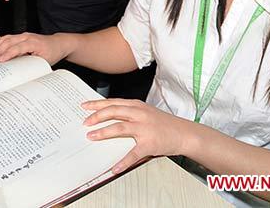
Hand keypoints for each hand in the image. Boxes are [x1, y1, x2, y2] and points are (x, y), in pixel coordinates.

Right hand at [0, 33, 72, 65]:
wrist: (58, 44)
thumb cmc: (53, 52)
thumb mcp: (45, 62)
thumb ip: (33, 67)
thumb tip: (23, 77)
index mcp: (34, 42)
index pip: (18, 47)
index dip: (8, 54)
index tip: (1, 61)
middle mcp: (27, 37)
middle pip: (9, 41)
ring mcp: (23, 35)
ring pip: (6, 38)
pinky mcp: (20, 37)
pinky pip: (7, 38)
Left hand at [82, 98, 198, 173]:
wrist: (184, 133)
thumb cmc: (164, 123)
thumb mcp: (146, 111)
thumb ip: (130, 111)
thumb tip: (109, 115)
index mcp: (137, 105)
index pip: (113, 102)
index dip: (97, 104)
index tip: (85, 106)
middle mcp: (139, 114)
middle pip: (113, 112)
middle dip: (96, 116)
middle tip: (85, 122)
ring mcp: (144, 129)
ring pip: (119, 128)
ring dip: (103, 133)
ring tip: (92, 137)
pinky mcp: (149, 144)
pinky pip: (133, 154)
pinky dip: (122, 162)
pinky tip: (114, 167)